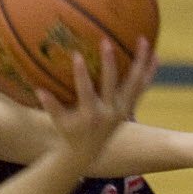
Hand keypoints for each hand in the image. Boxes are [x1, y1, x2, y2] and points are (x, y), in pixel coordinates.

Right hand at [37, 38, 157, 166]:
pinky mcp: (130, 108)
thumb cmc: (69, 133)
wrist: (88, 153)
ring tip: (143, 40)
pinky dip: (149, 72)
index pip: (86, 91)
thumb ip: (50, 105)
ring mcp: (123, 109)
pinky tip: (155, 55)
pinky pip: (142, 87)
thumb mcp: (58, 122)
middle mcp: (110, 112)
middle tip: (106, 41)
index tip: (77, 54)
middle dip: (109, 62)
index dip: (81, 73)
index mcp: (91, 115)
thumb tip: (37, 88)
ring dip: (140, 62)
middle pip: (113, 84)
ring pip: (135, 83)